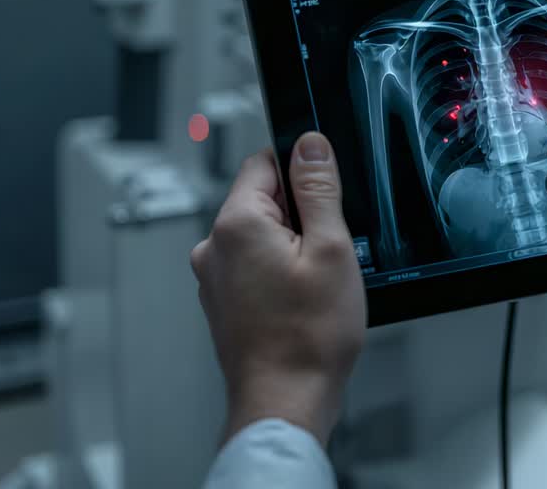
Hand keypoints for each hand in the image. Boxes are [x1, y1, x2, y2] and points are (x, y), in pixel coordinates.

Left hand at [191, 132, 365, 444]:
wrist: (286, 401)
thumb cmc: (308, 338)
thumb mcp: (332, 248)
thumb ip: (319, 188)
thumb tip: (310, 144)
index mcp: (237, 223)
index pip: (266, 161)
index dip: (304, 174)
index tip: (327, 200)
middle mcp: (214, 247)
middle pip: (265, 200)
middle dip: (302, 217)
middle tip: (329, 253)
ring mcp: (214, 278)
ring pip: (262, 236)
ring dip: (292, 249)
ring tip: (316, 286)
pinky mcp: (222, 302)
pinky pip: (256, 267)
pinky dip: (281, 276)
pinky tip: (302, 304)